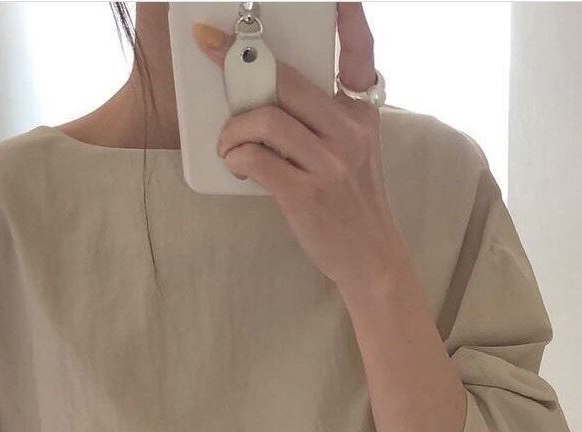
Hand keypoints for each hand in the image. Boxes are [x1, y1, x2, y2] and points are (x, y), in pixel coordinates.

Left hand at [191, 1, 406, 292]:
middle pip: (286, 80)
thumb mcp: (354, 150)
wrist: (371, 259)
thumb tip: (269, 88)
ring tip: (228, 144)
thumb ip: (325, 117)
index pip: (360, 52)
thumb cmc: (352, 202)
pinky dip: (236, 157)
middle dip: (239, 62)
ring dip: (233, 128)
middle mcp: (349, 132)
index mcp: (361, 114)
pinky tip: (237, 164)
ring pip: (265, 119)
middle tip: (210, 49)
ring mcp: (329, 163)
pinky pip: (256, 158)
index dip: (349, 16)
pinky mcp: (306, 193)